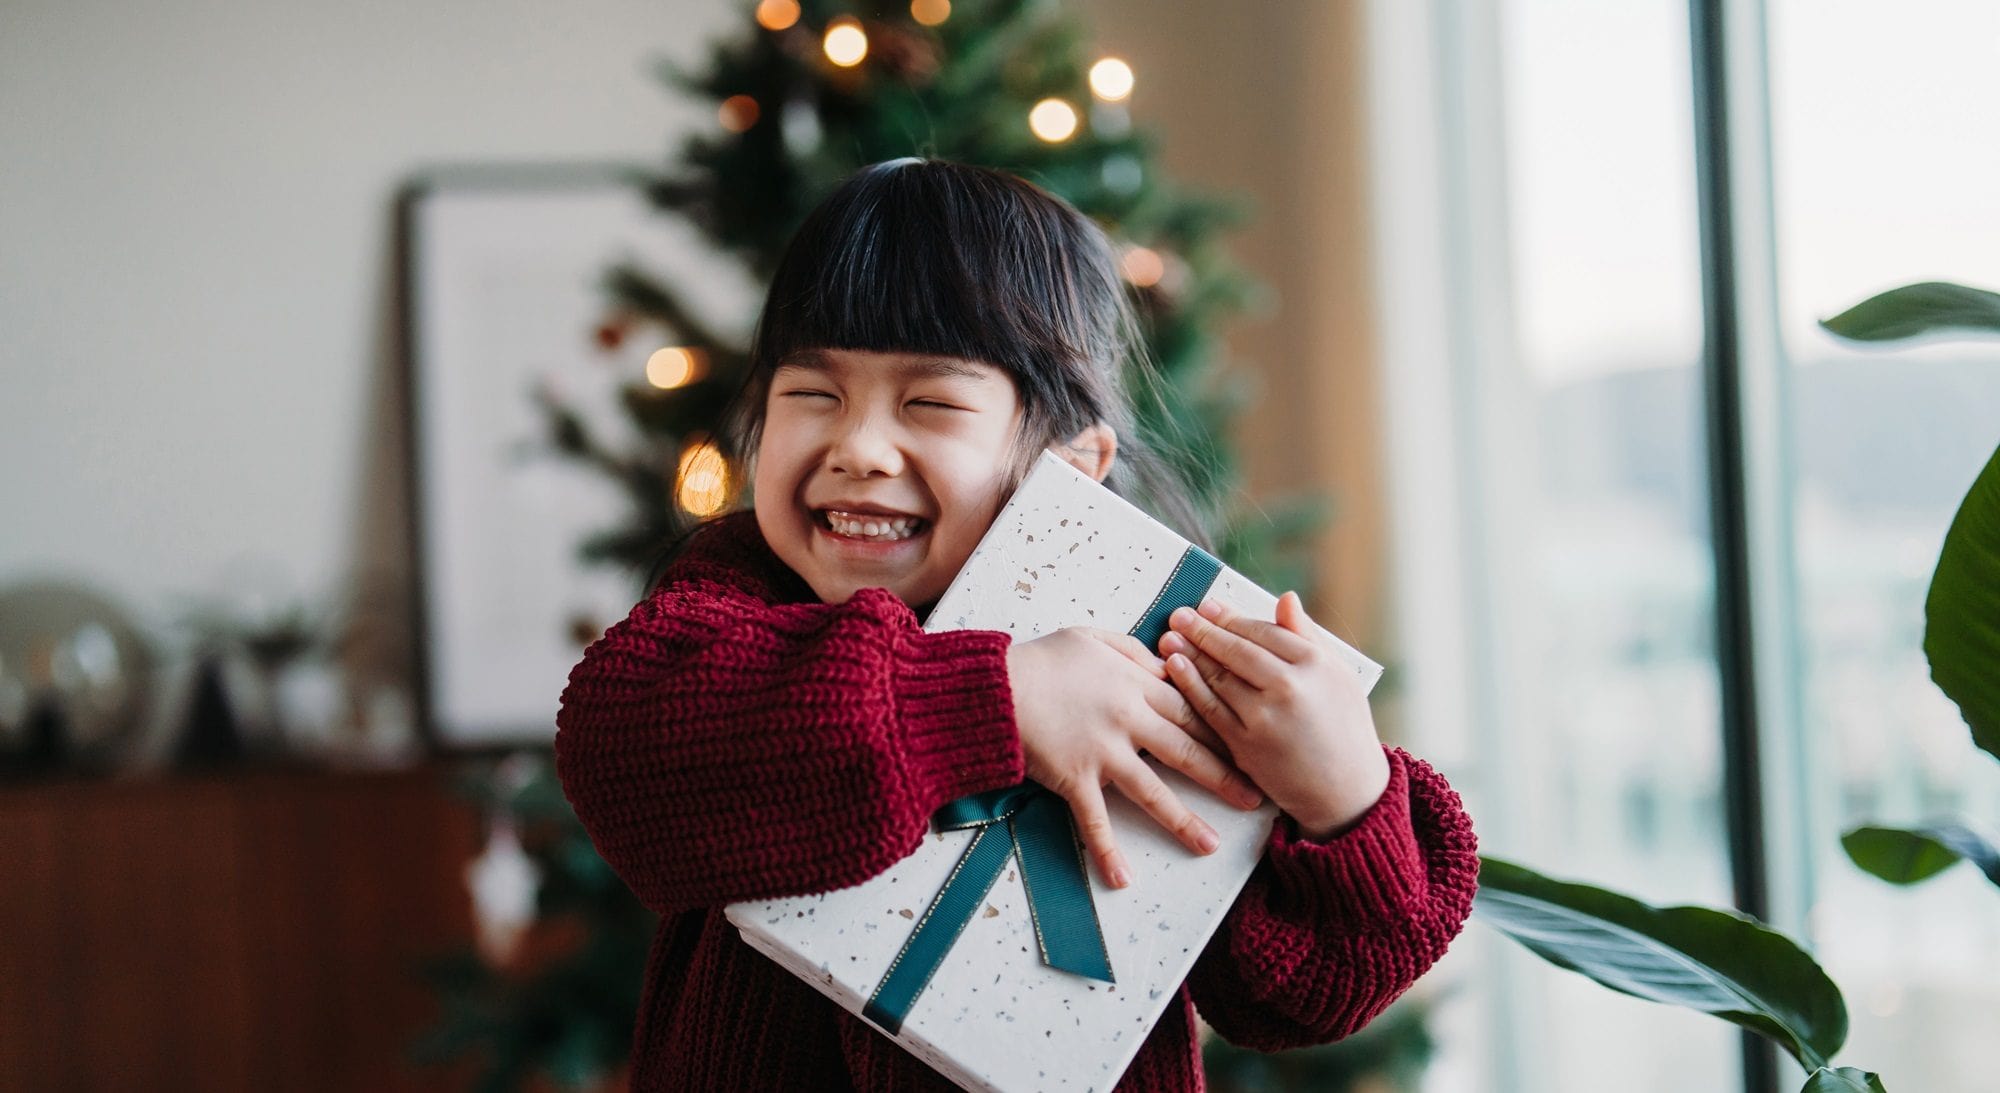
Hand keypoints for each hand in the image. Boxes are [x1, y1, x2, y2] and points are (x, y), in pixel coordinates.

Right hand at [1007, 627, 1265, 888]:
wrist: (996, 687)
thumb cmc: (1041, 660)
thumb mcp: (1092, 637)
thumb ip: (1132, 650)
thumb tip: (1163, 663)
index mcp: (1135, 683)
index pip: (1192, 708)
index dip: (1223, 728)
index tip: (1250, 745)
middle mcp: (1126, 720)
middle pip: (1186, 750)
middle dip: (1224, 775)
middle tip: (1254, 797)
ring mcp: (1102, 752)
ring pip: (1152, 791)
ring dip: (1184, 821)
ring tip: (1210, 844)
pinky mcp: (1074, 778)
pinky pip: (1093, 821)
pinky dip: (1106, 852)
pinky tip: (1122, 879)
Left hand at [1159, 592, 1388, 840]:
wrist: (1346, 790)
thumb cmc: (1345, 726)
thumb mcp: (1339, 674)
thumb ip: (1308, 635)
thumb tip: (1285, 599)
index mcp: (1315, 664)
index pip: (1263, 631)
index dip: (1231, 617)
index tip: (1208, 605)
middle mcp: (1288, 687)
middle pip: (1236, 650)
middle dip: (1203, 629)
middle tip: (1180, 614)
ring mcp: (1264, 717)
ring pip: (1218, 677)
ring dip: (1190, 653)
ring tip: (1170, 636)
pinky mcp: (1245, 745)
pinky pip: (1210, 709)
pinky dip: (1190, 686)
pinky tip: (1175, 667)